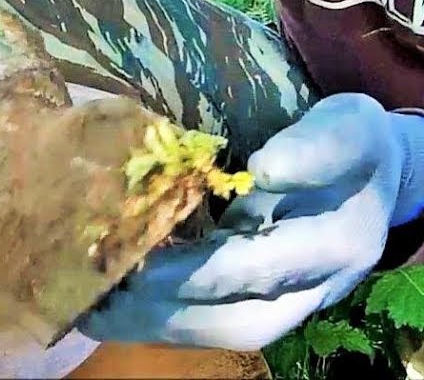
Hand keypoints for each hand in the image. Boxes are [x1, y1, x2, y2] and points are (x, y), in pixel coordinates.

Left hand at [78, 93, 423, 350]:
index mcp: (333, 246)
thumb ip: (313, 148)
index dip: (190, 269)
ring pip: (214, 331)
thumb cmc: (352, 146)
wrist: (375, 179)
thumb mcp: (345, 129)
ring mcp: (286, 305)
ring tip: (86, 306)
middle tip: (94, 293)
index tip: (129, 255)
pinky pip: (205, 322)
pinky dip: (153, 317)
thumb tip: (262, 170)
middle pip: (230, 320)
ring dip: (146, 322)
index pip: (254, 269)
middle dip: (156, 309)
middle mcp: (310, 290)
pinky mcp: (258, 304)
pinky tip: (104, 303)